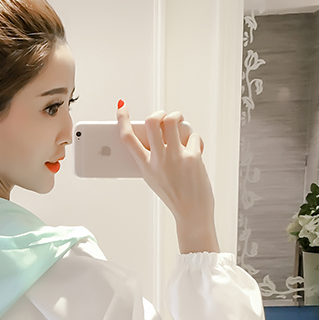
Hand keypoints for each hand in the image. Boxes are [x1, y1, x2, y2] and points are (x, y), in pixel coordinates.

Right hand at [117, 103, 218, 252]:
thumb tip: (156, 133)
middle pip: (152, 122)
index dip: (123, 119)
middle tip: (163, 118)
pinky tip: (196, 149)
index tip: (122, 107)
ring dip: (177, 116)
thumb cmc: (174, 195)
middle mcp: (158, 160)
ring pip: (172, 121)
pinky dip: (195, 139)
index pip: (128, 138)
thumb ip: (151, 157)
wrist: (191, 212)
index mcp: (145, 166)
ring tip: (180, 123)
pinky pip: (193, 136)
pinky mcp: (193, 157)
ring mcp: (175, 157)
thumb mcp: (154, 178)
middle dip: (158, 114)